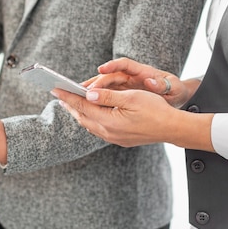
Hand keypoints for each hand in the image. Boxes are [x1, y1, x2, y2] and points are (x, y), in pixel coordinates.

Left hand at [53, 87, 213, 151]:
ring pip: (89, 124)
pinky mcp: (119, 140)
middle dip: (70, 105)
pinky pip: (98, 129)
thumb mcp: (131, 97)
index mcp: (109, 121)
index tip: (55, 88)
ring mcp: (113, 138)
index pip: (82, 106)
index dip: (68, 96)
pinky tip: (90, 113)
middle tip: (58, 94)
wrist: (172, 128)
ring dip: (79, 113)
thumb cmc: (155, 109)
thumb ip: (107, 96)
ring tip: (70, 102)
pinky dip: (90, 119)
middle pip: (82, 117)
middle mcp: (108, 132)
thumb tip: (88, 94)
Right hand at [85, 57, 194, 107]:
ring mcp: (124, 85)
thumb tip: (150, 80)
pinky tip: (85, 106)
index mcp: (141, 71)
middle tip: (81, 88)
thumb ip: (160, 84)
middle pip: (109, 75)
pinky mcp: (121, 94)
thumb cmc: (174, 90)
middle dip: (95, 81)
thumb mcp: (171, 87)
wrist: (175, 96)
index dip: (112, 66)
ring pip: (104, 86)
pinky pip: (105, 95)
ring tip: (76, 96)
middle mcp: (130, 76)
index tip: (101, 70)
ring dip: (91, 90)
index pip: (123, 64)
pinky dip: (95, 99)